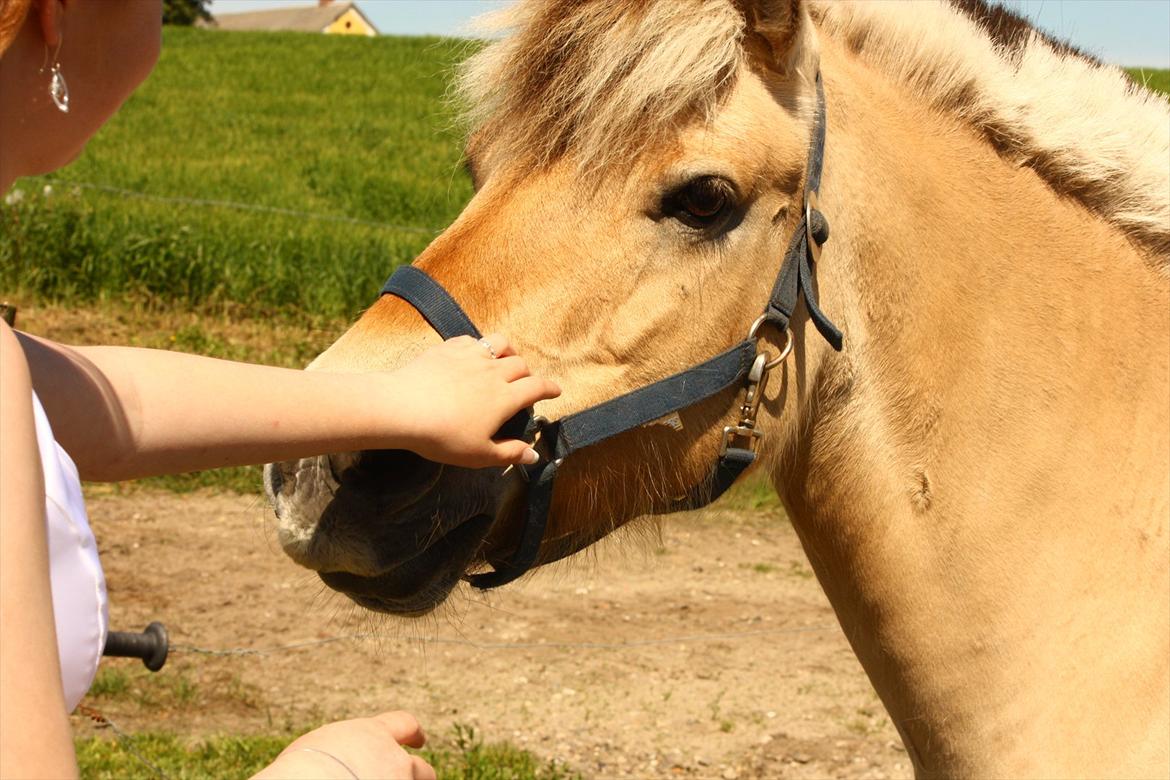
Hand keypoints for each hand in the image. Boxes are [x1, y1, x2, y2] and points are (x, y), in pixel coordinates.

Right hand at [252, 711, 434, 779]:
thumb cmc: (297, 772)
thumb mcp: (315, 750)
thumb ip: (338, 755)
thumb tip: (332, 767)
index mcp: (371, 735)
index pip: (402, 724)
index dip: (412, 732)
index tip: (418, 739)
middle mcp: (393, 759)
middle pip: (420, 768)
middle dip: (417, 775)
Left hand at [385, 333, 560, 467]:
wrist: (403, 408)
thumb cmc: (443, 436)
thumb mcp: (479, 454)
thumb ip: (509, 453)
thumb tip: (534, 456)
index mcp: (504, 398)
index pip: (537, 387)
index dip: (550, 388)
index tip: (555, 390)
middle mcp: (493, 372)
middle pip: (520, 365)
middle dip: (527, 374)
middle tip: (523, 385)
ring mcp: (471, 356)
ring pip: (500, 344)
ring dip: (508, 351)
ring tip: (505, 361)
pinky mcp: (448, 348)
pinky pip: (472, 340)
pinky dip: (480, 346)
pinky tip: (473, 356)